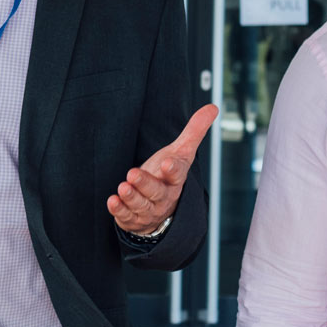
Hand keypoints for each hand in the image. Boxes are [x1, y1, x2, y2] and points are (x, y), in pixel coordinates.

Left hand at [107, 104, 217, 235]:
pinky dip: (119, 210)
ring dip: (131, 197)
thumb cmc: (166, 175)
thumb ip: (193, 132)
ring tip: (122, 187)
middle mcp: (163, 197)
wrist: (159, 209)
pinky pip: (127, 216)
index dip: (173, 169)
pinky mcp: (133, 218)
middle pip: (156, 191)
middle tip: (132, 174)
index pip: (177, 174)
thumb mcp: (180, 153)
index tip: (167, 162)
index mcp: (175, 180)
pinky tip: (113, 201)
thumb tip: (213, 107)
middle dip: (145, 184)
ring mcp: (149, 210)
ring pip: (141, 205)